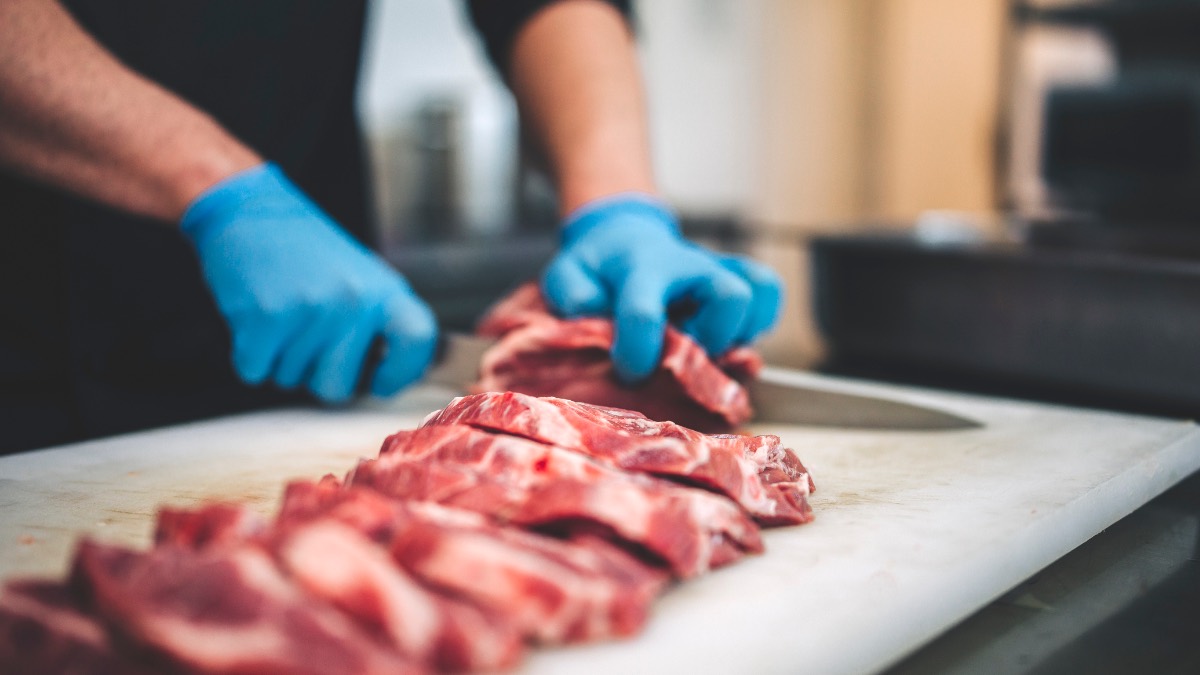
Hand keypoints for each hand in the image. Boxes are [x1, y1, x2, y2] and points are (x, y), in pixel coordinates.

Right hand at [180, 163, 436, 402]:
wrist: (253, 214)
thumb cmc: (309, 255)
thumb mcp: (363, 278)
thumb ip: (381, 323)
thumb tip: (401, 373)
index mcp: (384, 291)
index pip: (418, 341)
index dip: (401, 373)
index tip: (379, 381)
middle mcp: (354, 301)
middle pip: (338, 388)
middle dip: (316, 376)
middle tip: (307, 338)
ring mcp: (311, 309)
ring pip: (292, 380)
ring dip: (282, 359)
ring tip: (284, 316)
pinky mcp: (266, 317)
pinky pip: (256, 372)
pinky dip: (251, 356)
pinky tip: (258, 319)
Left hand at [541, 194, 781, 381]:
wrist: (622, 235)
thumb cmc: (596, 267)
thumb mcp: (568, 273)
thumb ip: (572, 295)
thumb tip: (594, 313)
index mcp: (641, 269)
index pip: (645, 312)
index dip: (637, 352)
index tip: (629, 371)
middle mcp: (690, 267)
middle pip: (730, 296)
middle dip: (711, 341)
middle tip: (684, 359)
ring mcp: (718, 271)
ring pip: (758, 295)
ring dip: (740, 334)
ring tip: (708, 349)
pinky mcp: (737, 278)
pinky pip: (768, 292)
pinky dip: (759, 321)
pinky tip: (729, 338)